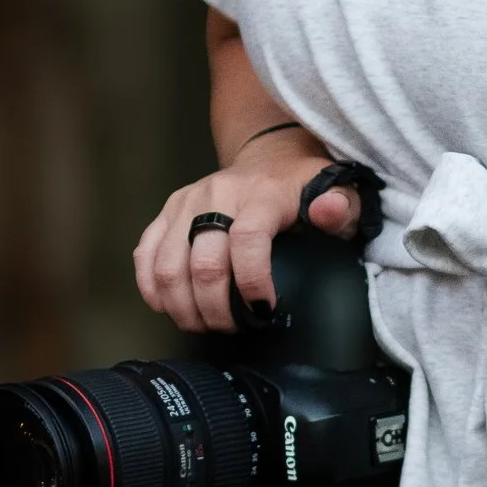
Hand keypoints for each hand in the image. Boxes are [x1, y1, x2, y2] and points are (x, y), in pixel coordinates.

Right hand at [134, 128, 358, 333]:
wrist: (269, 159)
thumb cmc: (303, 188)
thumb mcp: (337, 193)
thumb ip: (341, 206)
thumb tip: (328, 211)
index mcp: (261, 194)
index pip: (247, 240)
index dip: (252, 283)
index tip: (263, 311)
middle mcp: (217, 195)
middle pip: (203, 263)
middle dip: (216, 309)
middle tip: (232, 327)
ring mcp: (186, 202)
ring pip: (168, 266)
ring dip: (184, 307)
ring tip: (205, 324)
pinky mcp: (167, 212)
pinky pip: (145, 254)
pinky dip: (153, 288)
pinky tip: (170, 307)